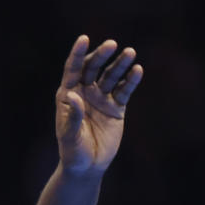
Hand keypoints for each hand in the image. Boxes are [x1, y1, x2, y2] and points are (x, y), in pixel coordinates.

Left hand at [55, 35, 143, 175]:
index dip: (77, 54)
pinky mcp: (116, 107)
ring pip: (111, 76)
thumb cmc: (72, 152)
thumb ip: (72, 116)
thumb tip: (74, 95)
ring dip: (120, 64)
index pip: (72, 70)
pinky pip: (124, 90)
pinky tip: (137, 71)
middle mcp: (84, 93)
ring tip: (130, 53)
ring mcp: (101, 99)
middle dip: (101, 56)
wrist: (88, 166)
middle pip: (93, 69)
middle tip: (113, 45)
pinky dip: (130, 81)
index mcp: (68, 96)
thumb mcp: (69, 135)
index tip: (84, 38)